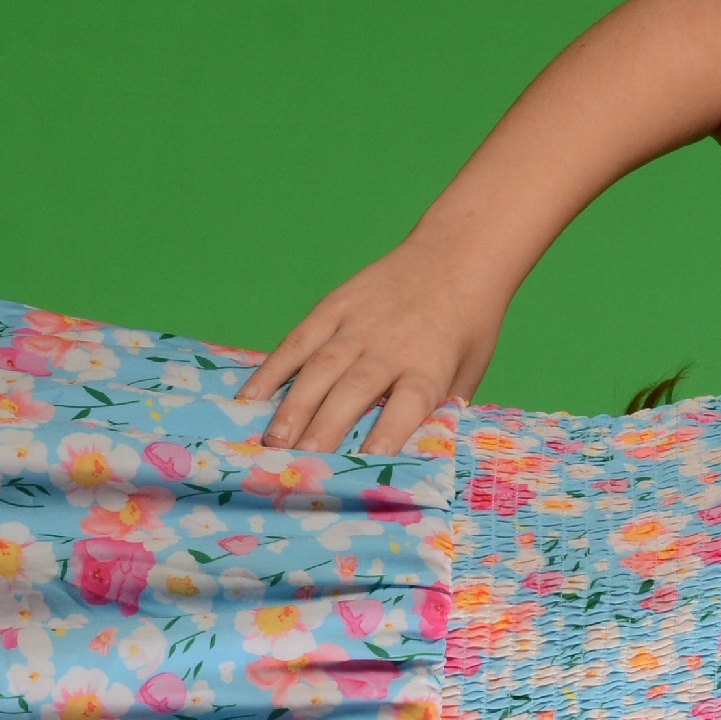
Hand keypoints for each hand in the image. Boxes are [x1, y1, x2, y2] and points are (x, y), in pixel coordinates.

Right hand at [243, 236, 509, 454]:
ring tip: (272, 439)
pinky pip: (300, 339)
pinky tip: (251, 396)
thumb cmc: (467, 325)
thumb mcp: (469, 372)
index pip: (406, 405)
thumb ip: (442, 412)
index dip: (386, 435)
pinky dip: (274, 368)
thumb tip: (414, 461)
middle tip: (298, 463)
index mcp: (429, 367)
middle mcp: (391, 345)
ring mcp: (359, 323)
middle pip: (354, 390)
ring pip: (320, 367)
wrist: (456, 254)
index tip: (364, 465)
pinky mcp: (336, 305)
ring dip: (294, 405)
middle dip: (324, 428)